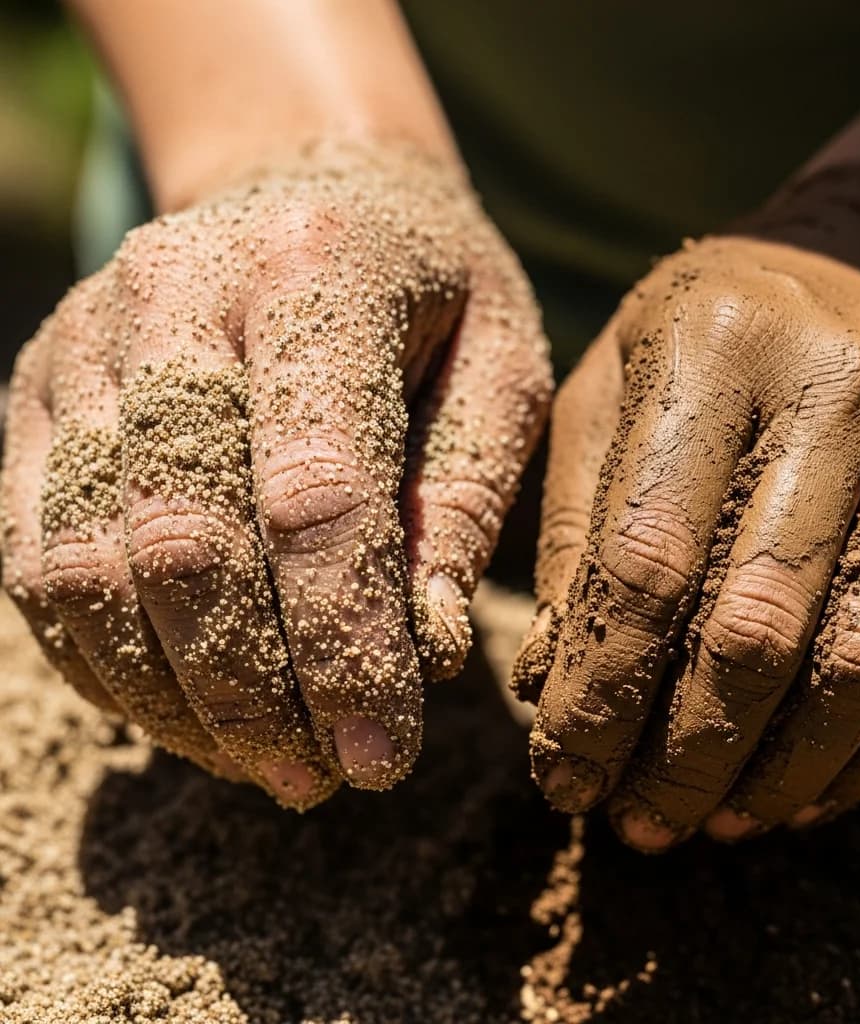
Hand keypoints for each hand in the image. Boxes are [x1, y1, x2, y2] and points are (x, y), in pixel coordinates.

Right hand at [2, 143, 550, 806]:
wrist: (307, 188)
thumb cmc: (430, 289)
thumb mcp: (500, 363)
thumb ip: (463, 495)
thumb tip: (427, 647)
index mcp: (315, 274)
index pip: (316, 495)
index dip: (344, 646)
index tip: (382, 756)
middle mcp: (173, 296)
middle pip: (186, 542)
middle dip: (252, 694)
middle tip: (322, 779)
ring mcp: (84, 345)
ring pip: (86, 565)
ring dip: (170, 698)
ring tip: (261, 762)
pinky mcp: (37, 395)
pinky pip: (35, 554)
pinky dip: (103, 657)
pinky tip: (182, 709)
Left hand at [513, 163, 859, 849]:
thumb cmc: (706, 341)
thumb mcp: (612, 393)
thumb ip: (578, 530)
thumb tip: (549, 691)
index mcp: (716, 350)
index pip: (647, 559)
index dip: (599, 687)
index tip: (561, 771)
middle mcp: (843, 390)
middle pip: (759, 625)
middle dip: (686, 754)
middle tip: (633, 823)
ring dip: (781, 773)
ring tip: (710, 824)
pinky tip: (804, 795)